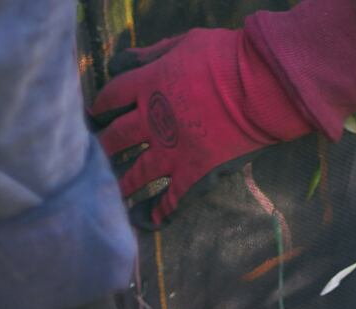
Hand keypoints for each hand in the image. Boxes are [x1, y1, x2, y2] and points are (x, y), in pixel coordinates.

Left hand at [91, 28, 313, 227]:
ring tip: (110, 192)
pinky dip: (160, 211)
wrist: (261, 87)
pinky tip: (149, 220)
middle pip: (116, 137)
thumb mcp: (185, 42)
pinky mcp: (194, 174)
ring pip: (137, 173)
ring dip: (122, 184)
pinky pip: (172, 199)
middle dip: (103, 146)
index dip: (101, 105)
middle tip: (94, 154)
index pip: (113, 96)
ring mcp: (171, 152)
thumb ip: (153, 54)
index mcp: (148, 85)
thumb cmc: (228, 57)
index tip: (95, 113)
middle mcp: (152, 121)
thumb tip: (124, 62)